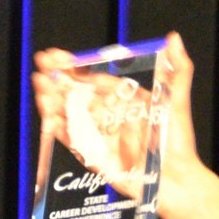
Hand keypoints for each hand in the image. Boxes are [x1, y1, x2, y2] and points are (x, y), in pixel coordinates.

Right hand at [30, 33, 202, 183]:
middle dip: (56, 78)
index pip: (93, 79)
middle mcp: (107, 115)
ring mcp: (97, 134)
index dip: (75, 66)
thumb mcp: (177, 100)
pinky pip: (69, 138)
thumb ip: (177, 70)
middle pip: (75, 93)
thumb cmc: (179, 142)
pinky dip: (55, 127)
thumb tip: (173, 38)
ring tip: (39, 83)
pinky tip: (47, 113)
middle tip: (41, 63)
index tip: (58, 55)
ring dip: (51, 98)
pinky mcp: (91, 154)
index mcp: (122, 100)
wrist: (177, 180)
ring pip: (67, 113)